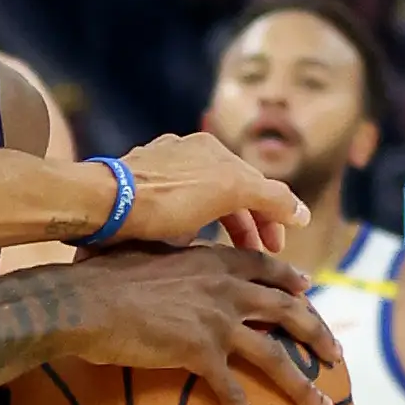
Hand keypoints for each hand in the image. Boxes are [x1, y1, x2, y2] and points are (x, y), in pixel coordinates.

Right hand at [65, 243, 339, 404]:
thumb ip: (160, 259)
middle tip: (334, 353)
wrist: (84, 301)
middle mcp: (224, 288)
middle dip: (317, 332)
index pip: (263, 266)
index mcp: (209, 261)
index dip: (289, 277)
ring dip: (304, 386)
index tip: (307, 287)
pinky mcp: (201, 352)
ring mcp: (217, 321)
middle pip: (288, 309)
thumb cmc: (96, 276)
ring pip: (276, 356)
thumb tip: (148, 266)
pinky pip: (233, 395)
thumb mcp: (137, 253)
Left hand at [114, 132, 309, 254]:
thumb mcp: (231, 192)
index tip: (278, 249)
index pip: (255, 183)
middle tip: (258, 257)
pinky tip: (183, 246)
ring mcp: (157, 171)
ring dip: (217, 229)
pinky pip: (170, 212)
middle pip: (229, 193)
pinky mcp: (134, 192)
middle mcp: (184, 153)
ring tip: (223, 256)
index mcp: (210, 148)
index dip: (272, 217)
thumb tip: (301, 213)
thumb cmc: (166, 197)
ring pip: (200, 204)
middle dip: (247, 225)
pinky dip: (185, 228)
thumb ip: (271, 198)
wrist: (103, 203)